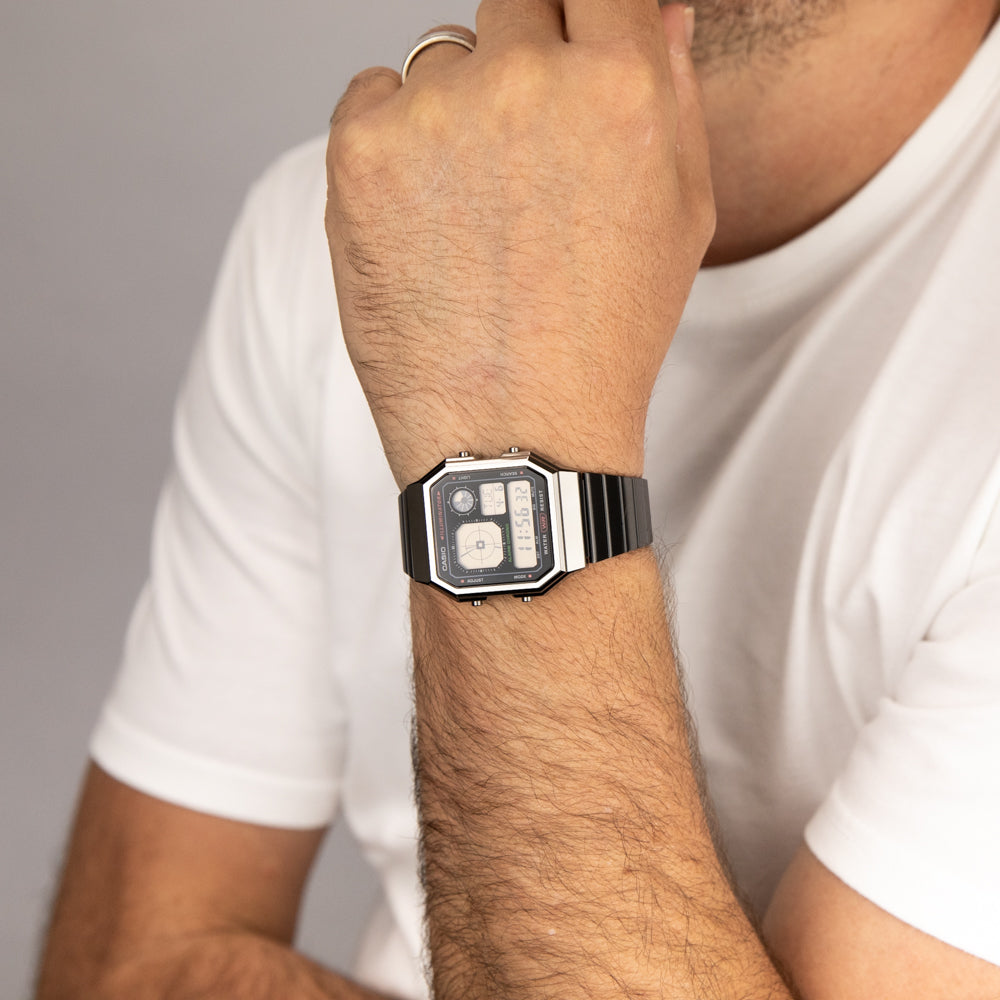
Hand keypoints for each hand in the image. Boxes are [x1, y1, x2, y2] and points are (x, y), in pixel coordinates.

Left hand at [326, 1, 713, 487]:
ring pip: (440, 59)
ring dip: (455, 110)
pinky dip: (393, 141)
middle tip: (521, 155)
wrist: (514, 431)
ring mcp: (434, 112)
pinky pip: (372, 97)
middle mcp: (524, 80)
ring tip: (473, 215)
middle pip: (513, 1)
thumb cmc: (604, 336)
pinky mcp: (359, 151)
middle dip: (521, 60)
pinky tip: (424, 221)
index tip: (565, 43)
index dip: (576, 13)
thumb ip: (672, 93)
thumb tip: (658, 10)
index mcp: (620, 84)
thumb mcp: (678, 217)